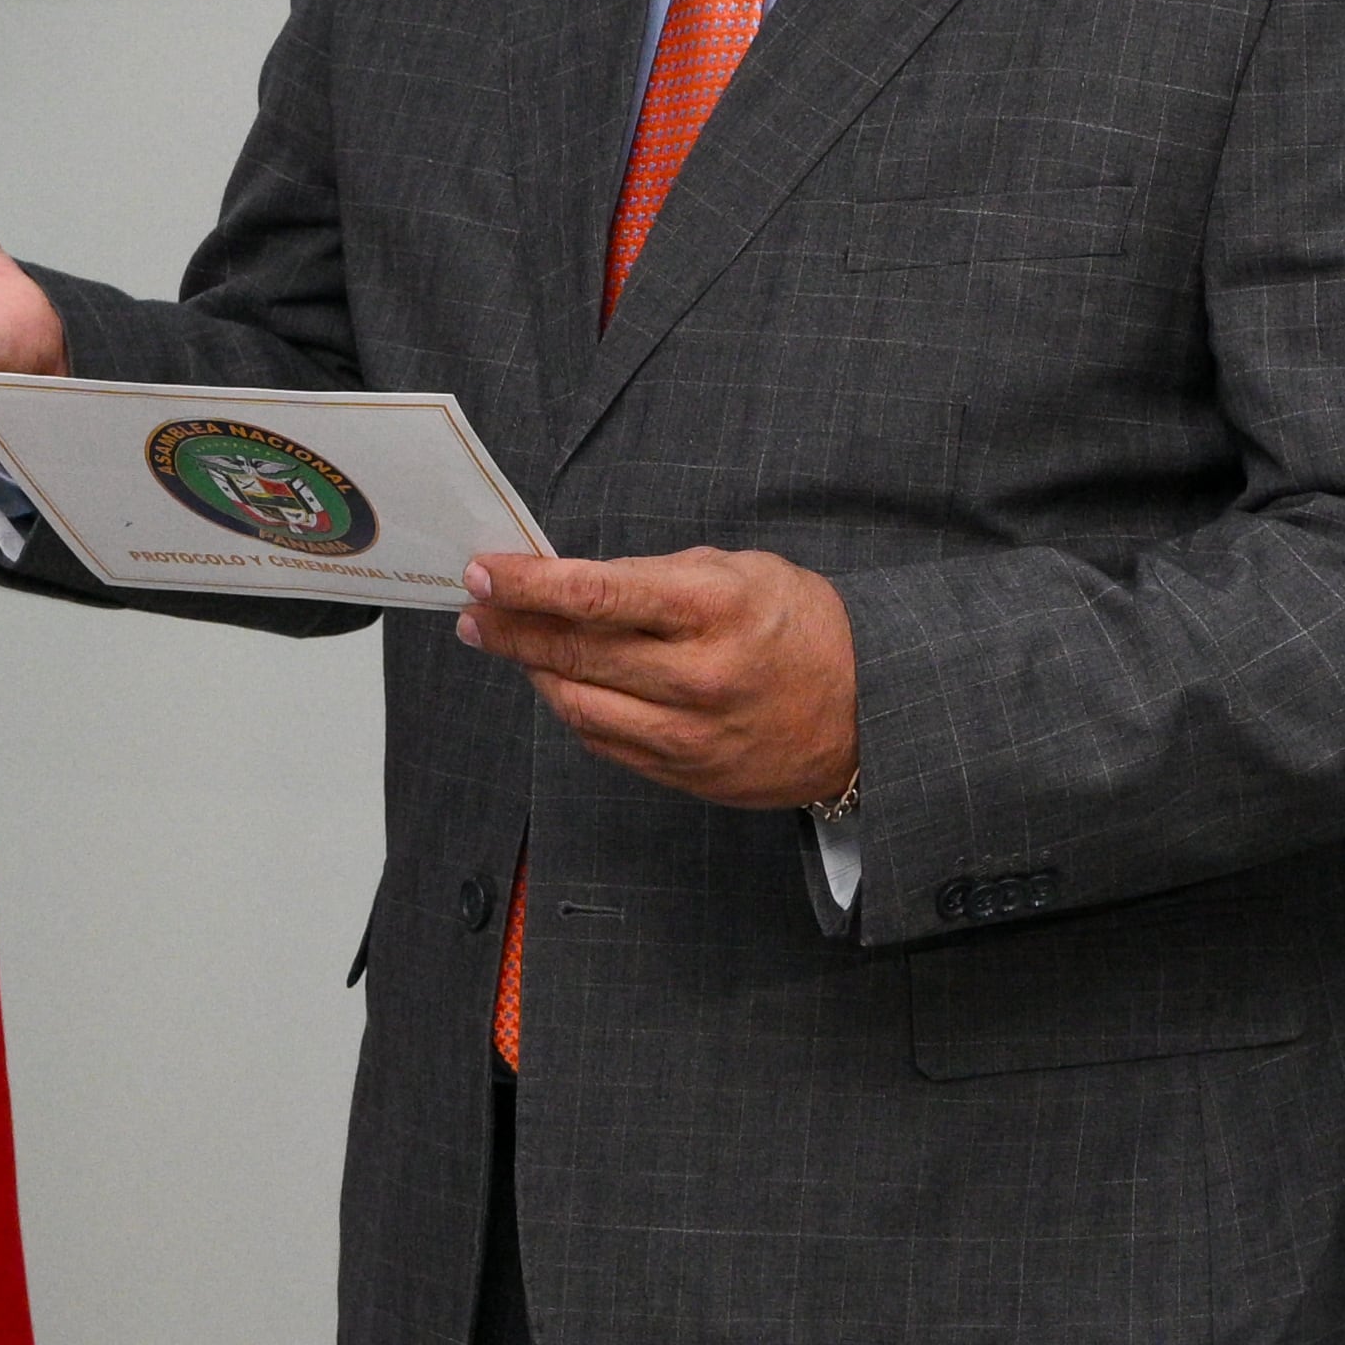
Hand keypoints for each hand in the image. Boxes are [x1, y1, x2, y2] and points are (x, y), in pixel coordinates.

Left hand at [457, 547, 857, 810]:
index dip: (528, 583)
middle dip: (510, 627)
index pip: (596, 593)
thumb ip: (656, 575)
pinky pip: (603, 740)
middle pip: (575, 650)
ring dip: (531, 669)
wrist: (871, 712)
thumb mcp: (740, 571)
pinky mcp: (686, 774)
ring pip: (577, 702)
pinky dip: (571, 706)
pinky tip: (558, 681)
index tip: (483, 571)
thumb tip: (573, 581)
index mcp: (714, 609)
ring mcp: (691, 732)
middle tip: (473, 610)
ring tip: (505, 642)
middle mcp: (698, 675)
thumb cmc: (801, 627)